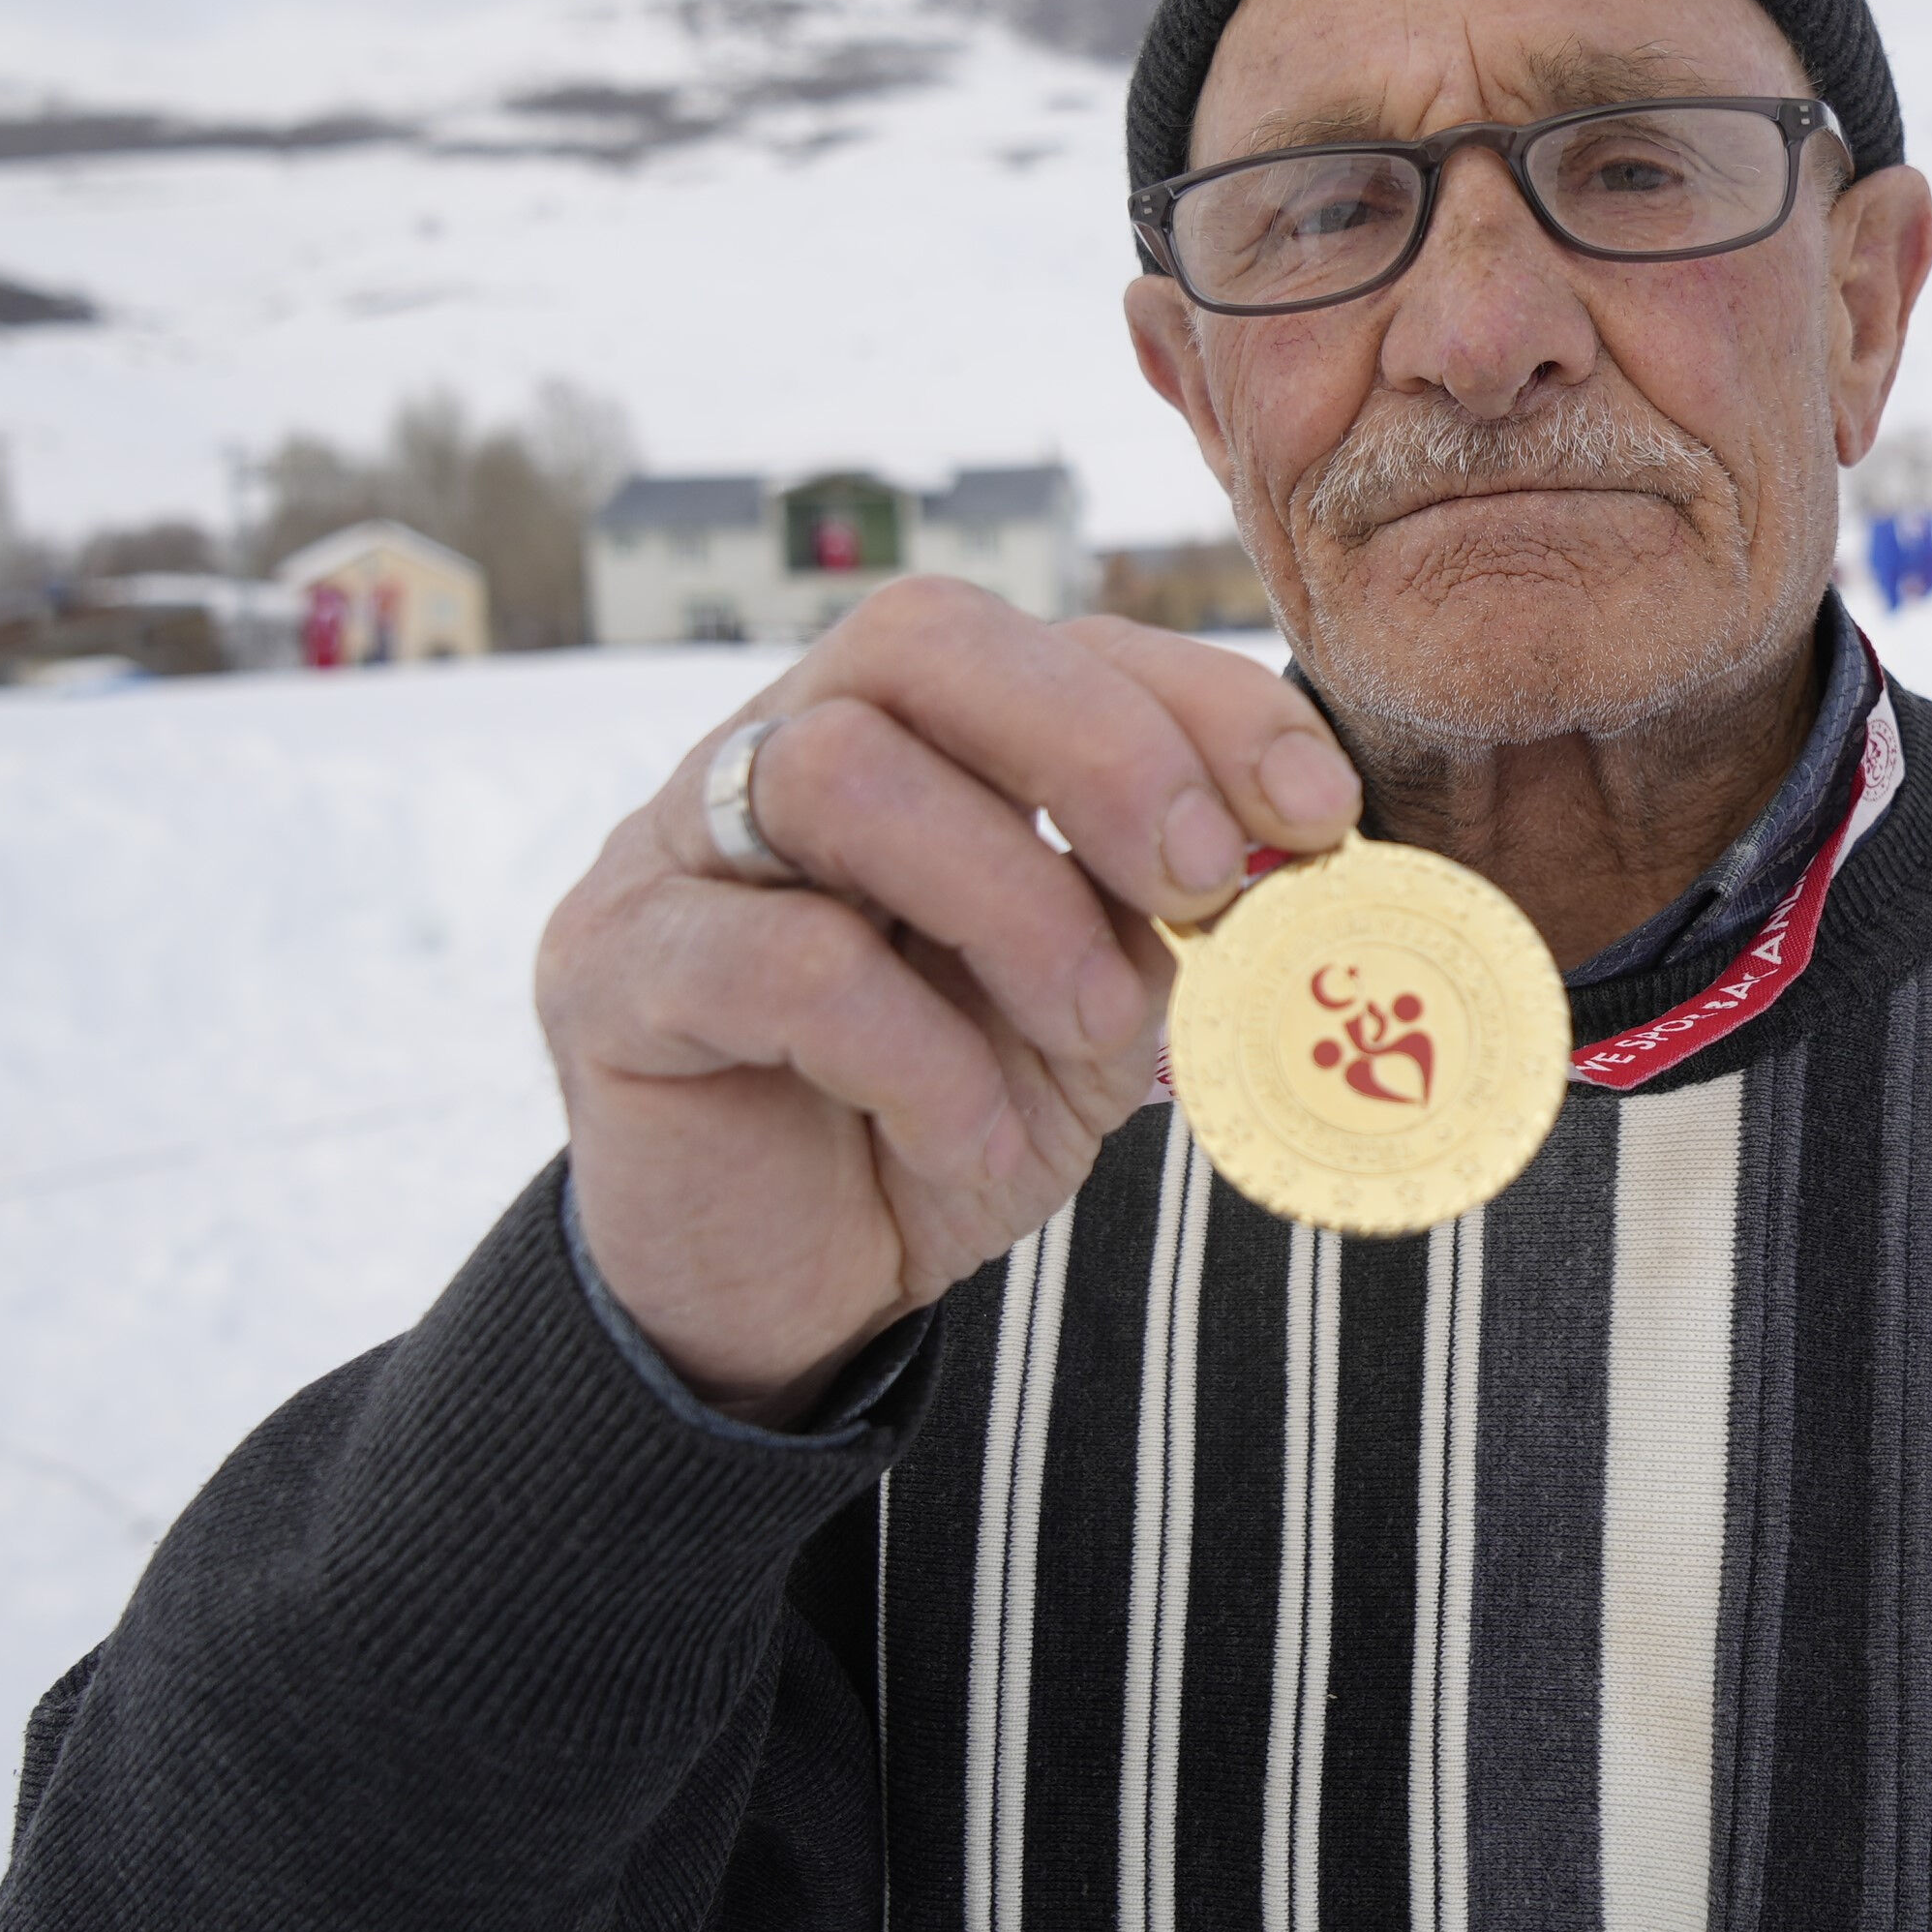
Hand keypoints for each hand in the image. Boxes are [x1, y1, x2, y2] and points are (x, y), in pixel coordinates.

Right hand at [533, 583, 1358, 1422]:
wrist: (791, 1291)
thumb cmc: (951, 1116)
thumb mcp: (1095, 1008)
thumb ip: (1166, 914)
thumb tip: (1298, 845)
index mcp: (913, 735)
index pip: (1052, 639)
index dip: (1199, 700)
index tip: (1319, 808)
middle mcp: (777, 749)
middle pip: (923, 639)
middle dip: (1101, 750)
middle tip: (1201, 886)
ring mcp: (675, 849)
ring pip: (839, 772)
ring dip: (1012, 907)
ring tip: (1087, 1035)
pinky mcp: (612, 974)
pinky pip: (777, 962)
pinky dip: (916, 1056)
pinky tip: (975, 1143)